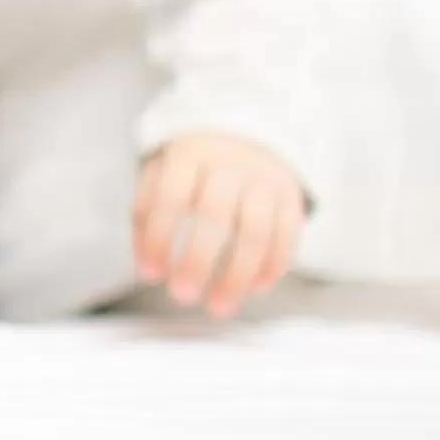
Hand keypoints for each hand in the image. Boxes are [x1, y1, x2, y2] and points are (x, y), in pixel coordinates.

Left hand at [135, 133, 305, 317]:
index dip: (159, 239)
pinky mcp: (292, 195)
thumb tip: (148, 265)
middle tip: (183, 297)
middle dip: (197, 262)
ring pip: (257, 232)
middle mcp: (229, 165)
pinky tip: (254, 289)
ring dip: (238, 276)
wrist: (245, 132)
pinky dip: (273, 267)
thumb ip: (147, 213)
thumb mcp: (160, 174)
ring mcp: (265, 179)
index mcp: (189, 155)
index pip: (170, 198)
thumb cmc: (192, 166)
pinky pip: (288, 236)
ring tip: (220, 307)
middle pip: (215, 217)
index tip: (150, 274)